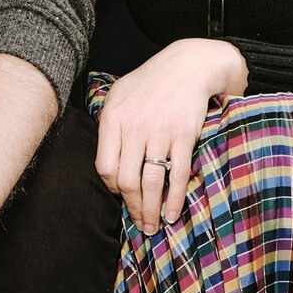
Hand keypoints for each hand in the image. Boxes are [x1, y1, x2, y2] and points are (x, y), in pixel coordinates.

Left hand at [95, 38, 247, 230]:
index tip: (122, 196)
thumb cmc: (150, 83)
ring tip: (153, 227)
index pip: (105, 167)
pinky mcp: (184, 135)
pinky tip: (171, 214)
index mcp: (113, 118)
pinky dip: (174, 199)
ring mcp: (160, 131)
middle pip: (127, 180)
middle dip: (133, 208)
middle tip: (139, 225)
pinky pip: (177, 174)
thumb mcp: (120, 96)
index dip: (112, 188)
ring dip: (151, 210)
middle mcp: (134, 126)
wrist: (187, 65)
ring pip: (151, 182)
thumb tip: (108, 167)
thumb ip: (110, 127)